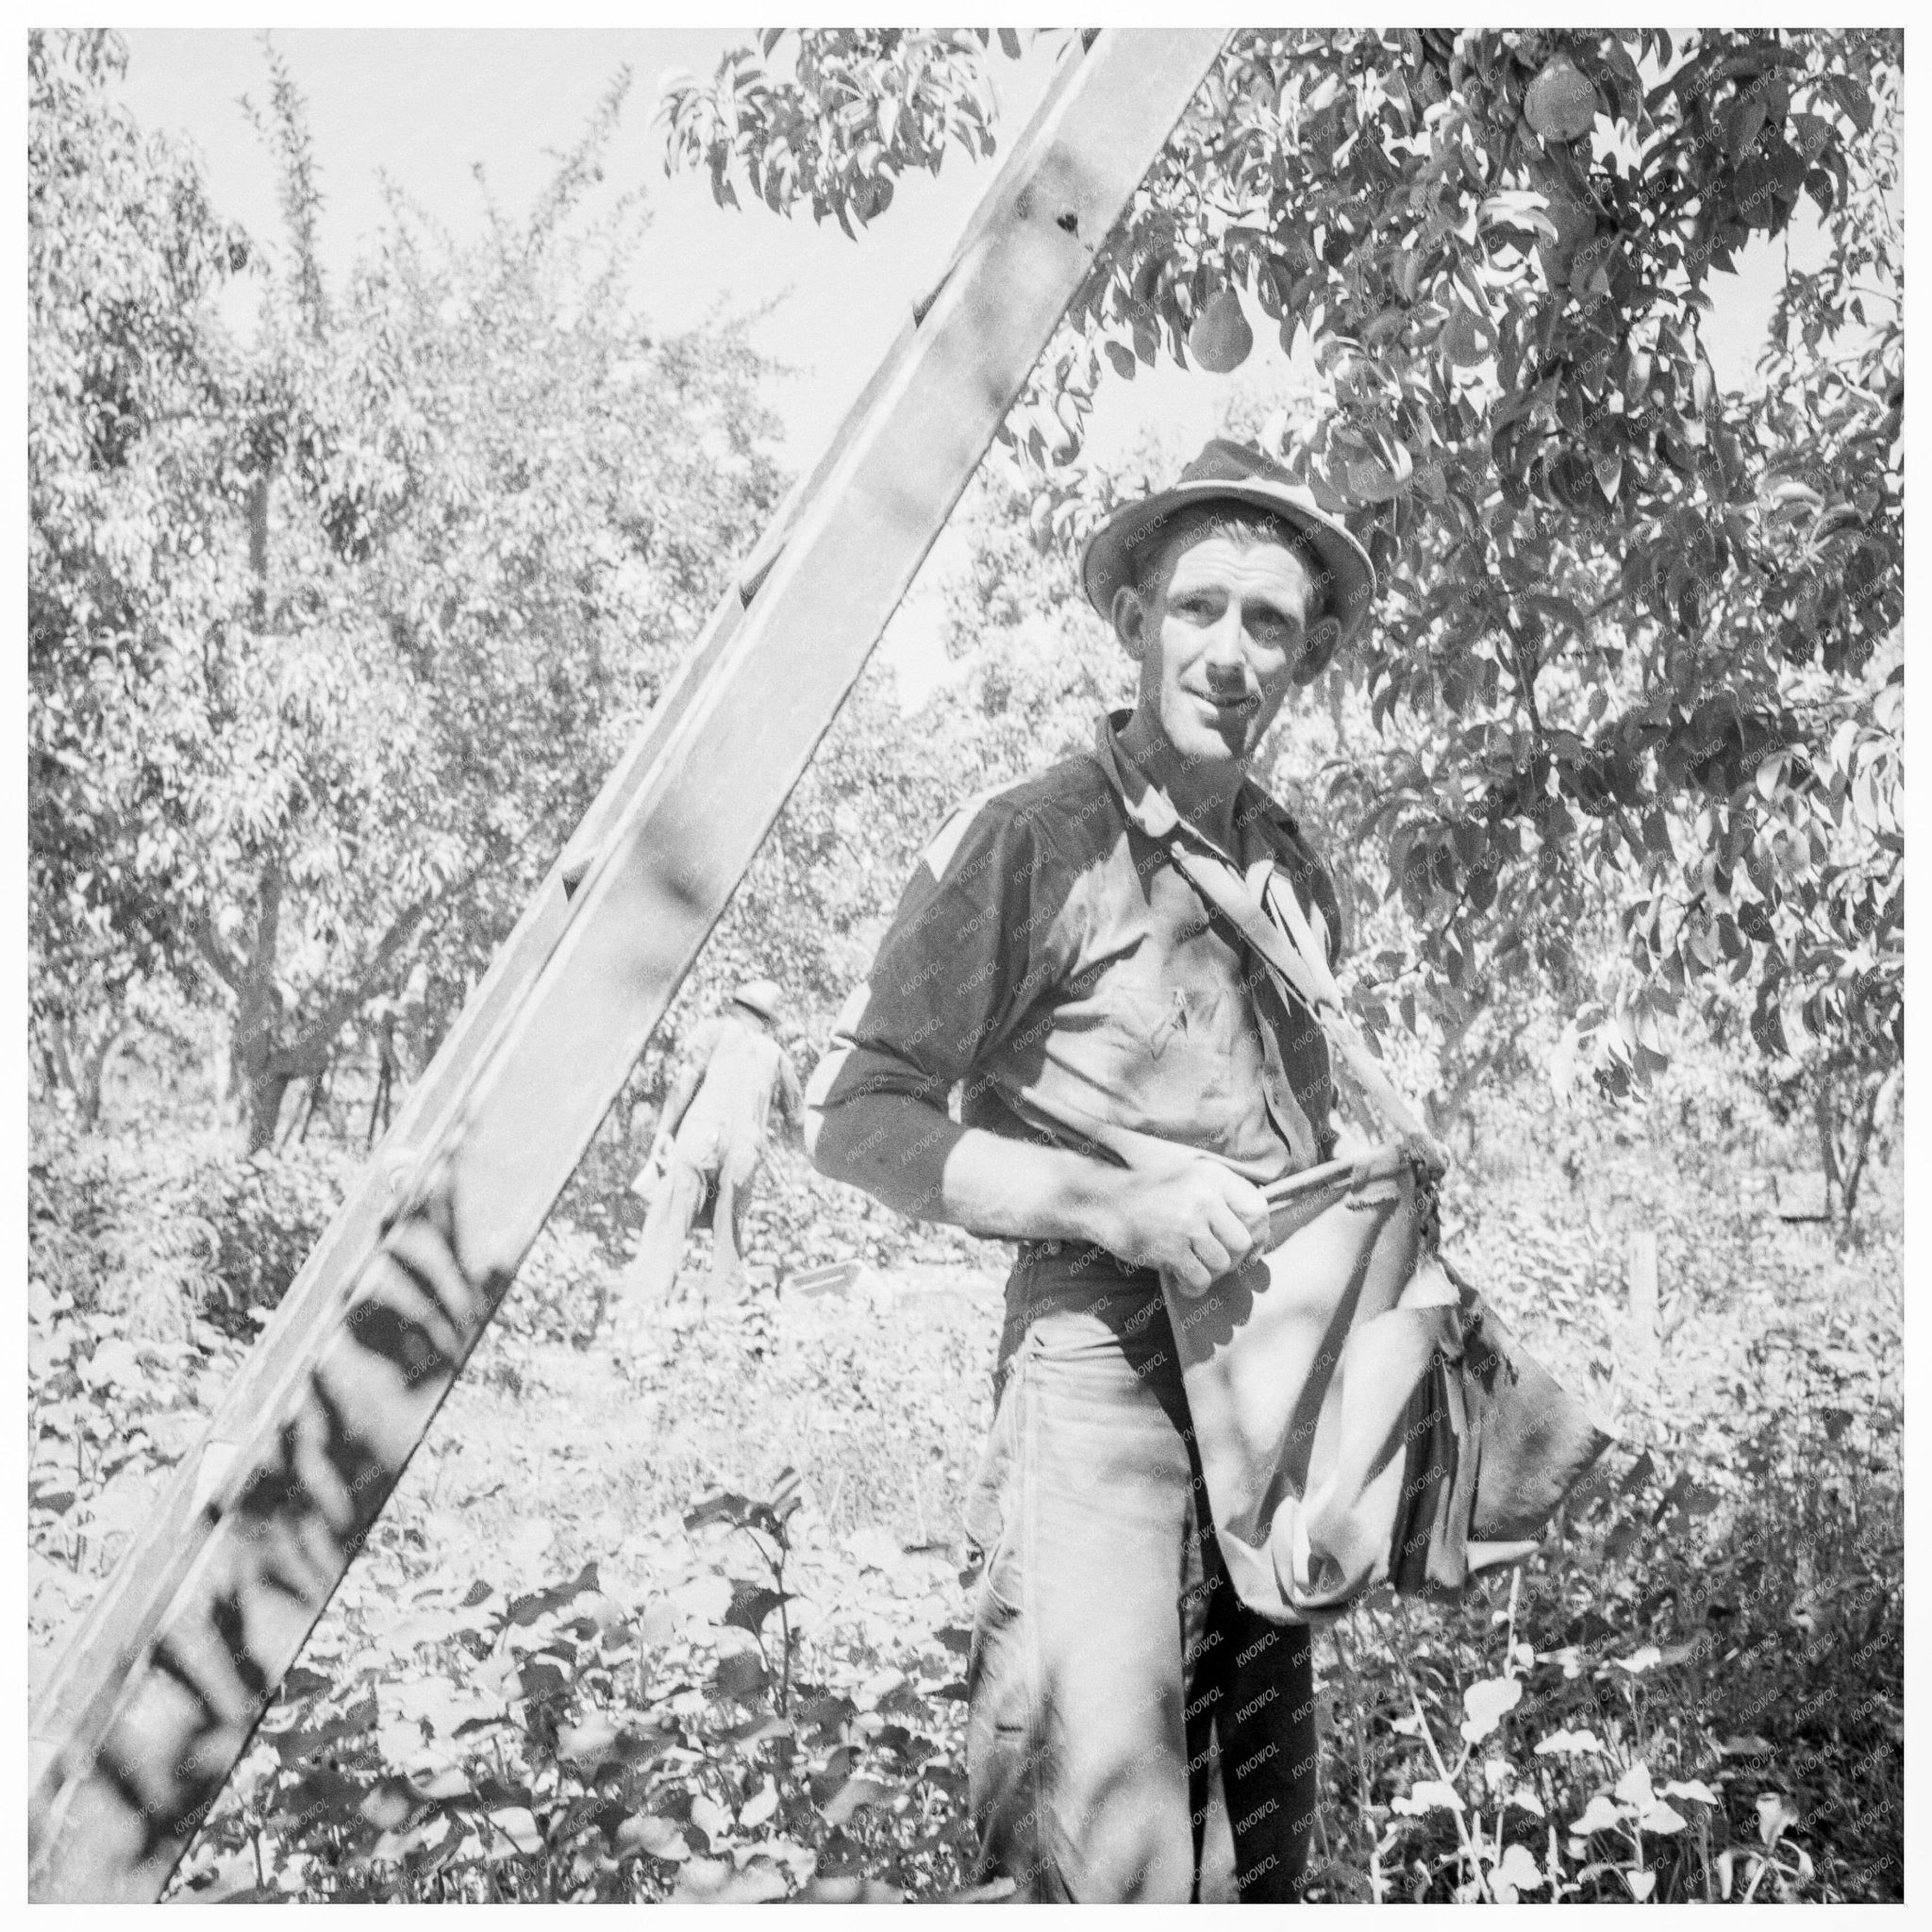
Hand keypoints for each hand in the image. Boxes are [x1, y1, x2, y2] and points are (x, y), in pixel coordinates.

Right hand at [1089, 1155, 1271, 1298]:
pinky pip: (1200, 1279)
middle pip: (1242, 1242)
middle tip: (1215, 1263)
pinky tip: (1180, 1280)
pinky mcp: (1170, 1248)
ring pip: (1222, 1264)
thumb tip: (1256, 1234)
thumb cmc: (1147, 1192)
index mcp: (1212, 1176)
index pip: (1257, 1209)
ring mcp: (1187, 1223)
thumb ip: (1219, 1196)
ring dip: (1210, 1274)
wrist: (1101, 1199)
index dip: (1259, 1234)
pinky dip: (1193, 1287)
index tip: (1250, 1247)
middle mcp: (1204, 1197)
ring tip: (1193, 1269)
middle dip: (1233, 1260)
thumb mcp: (1187, 1179)